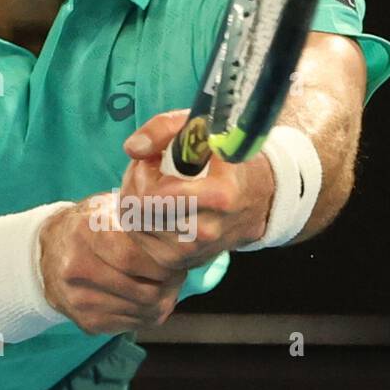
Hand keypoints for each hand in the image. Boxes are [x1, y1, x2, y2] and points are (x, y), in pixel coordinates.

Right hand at [38, 201, 186, 335]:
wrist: (48, 252)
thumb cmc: (89, 226)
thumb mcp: (108, 208)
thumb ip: (138, 217)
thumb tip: (182, 234)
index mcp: (83, 232)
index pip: (132, 258)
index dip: (162, 263)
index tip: (176, 260)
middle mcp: (76, 268)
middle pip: (141, 290)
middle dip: (169, 286)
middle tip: (178, 276)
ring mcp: (78, 299)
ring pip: (141, 312)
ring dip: (162, 302)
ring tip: (166, 286)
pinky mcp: (85, 322)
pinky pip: (132, 325)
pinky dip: (147, 315)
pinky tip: (147, 299)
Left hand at [118, 109, 275, 270]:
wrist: (257, 200)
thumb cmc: (223, 159)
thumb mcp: (201, 128)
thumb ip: (164, 129)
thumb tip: (133, 148)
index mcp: (219, 197)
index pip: (155, 193)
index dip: (146, 170)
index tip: (158, 157)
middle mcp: (206, 231)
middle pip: (138, 206)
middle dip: (136, 180)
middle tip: (152, 168)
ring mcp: (191, 251)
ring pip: (133, 221)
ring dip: (135, 197)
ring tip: (157, 184)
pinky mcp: (178, 262)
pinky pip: (138, 236)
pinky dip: (139, 217)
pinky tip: (158, 204)